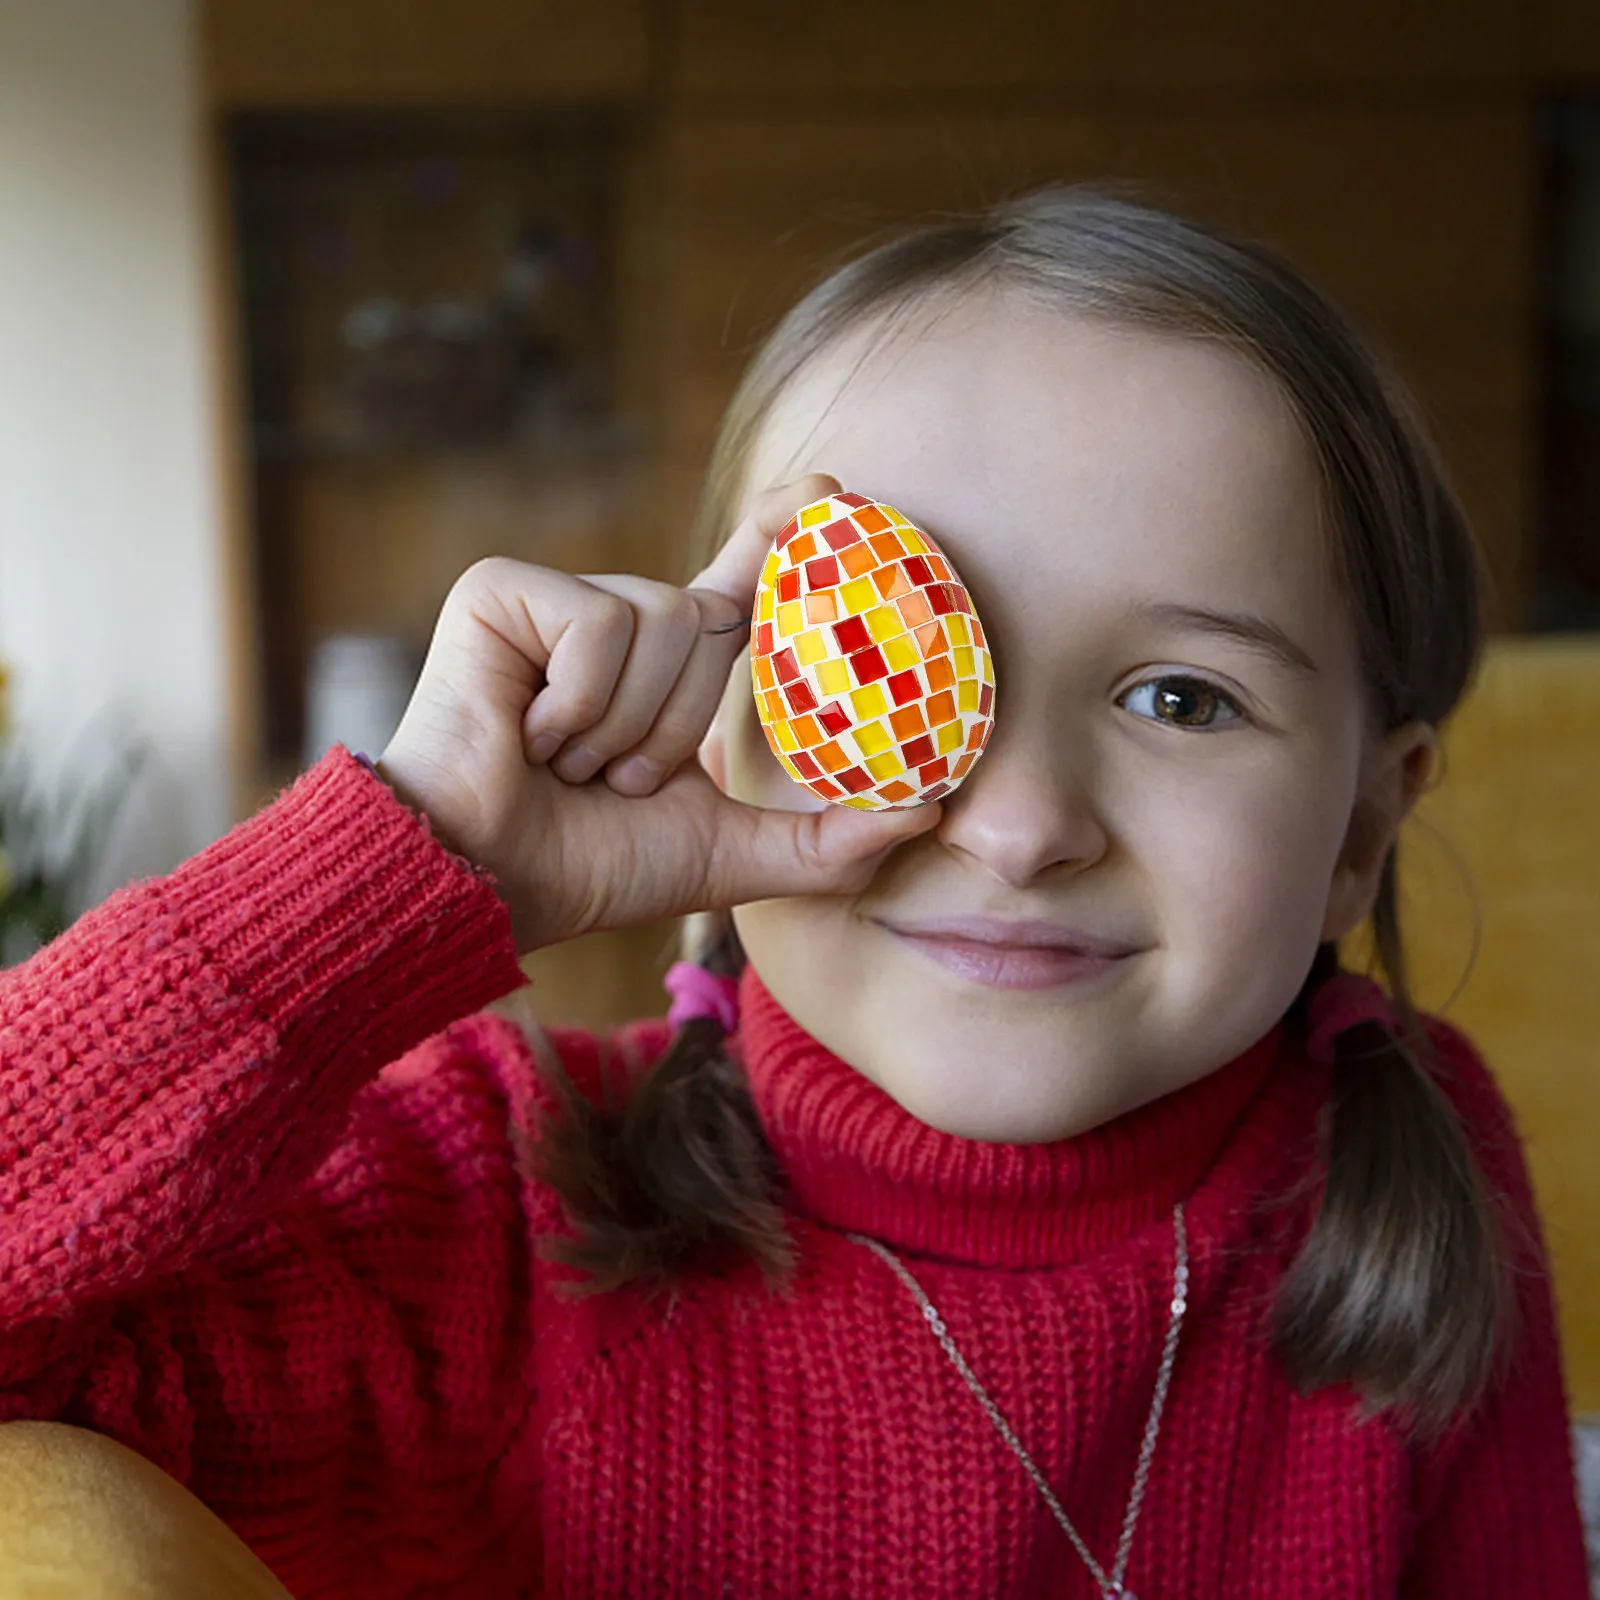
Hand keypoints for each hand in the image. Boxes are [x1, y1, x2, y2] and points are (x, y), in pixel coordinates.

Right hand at [377, 475, 941, 951]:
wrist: (484, 882)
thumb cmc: (591, 865)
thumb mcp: (728, 854)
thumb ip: (827, 839)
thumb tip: (931, 808)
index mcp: (667, 670)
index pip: (739, 586)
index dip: (781, 534)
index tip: (832, 493)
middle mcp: (619, 623)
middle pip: (712, 625)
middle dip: (675, 732)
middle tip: (610, 785)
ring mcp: (559, 599)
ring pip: (660, 622)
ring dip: (625, 728)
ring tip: (564, 764)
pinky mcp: (503, 589)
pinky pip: (598, 622)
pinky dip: (578, 702)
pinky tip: (530, 734)